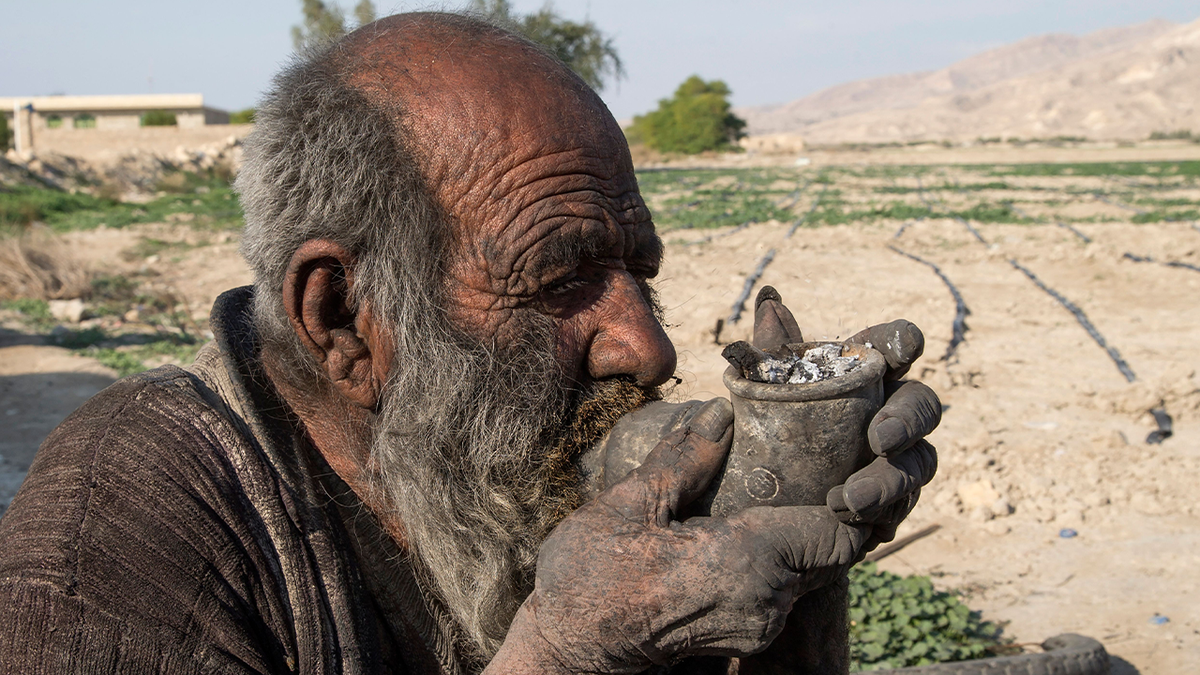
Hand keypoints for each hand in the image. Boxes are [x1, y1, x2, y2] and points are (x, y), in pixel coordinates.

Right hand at [488, 399, 873, 673]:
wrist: (567, 650)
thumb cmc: (589, 579)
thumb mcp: (630, 505)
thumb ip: (684, 458)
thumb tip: (720, 412)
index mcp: (747, 565)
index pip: (838, 534)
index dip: (854, 496)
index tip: (842, 458)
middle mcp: (767, 602)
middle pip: (832, 551)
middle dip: (831, 504)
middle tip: (816, 455)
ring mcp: (758, 625)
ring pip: (811, 570)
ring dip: (805, 529)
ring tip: (785, 479)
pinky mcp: (745, 633)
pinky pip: (787, 586)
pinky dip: (785, 552)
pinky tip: (757, 517)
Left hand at [752, 285, 940, 554]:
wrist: (745, 510)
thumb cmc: (755, 437)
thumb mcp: (755, 398)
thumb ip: (768, 355)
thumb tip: (769, 303)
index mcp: (859, 374)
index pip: (891, 347)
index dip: (902, 341)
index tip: (902, 347)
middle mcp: (887, 412)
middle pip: (921, 405)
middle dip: (908, 419)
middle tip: (880, 438)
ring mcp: (894, 461)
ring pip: (918, 463)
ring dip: (891, 480)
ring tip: (848, 499)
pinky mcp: (888, 507)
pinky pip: (903, 509)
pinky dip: (884, 515)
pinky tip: (858, 526)